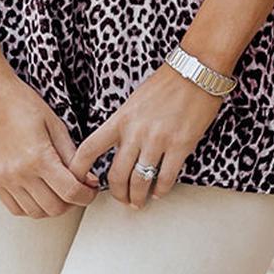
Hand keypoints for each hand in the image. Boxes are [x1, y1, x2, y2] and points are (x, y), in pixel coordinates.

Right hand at [0, 70, 103, 217]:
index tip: (90, 190)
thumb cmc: (22, 104)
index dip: (87, 195)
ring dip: (52, 206)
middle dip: (72, 202)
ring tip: (58, 190)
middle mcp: (19, 173)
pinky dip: (31, 207)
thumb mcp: (56, 125)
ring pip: (35, 213)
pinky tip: (38, 192)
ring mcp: (4, 179)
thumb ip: (73, 156)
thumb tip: (88, 180)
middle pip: (54, 208)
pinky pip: (15, 208)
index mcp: (39, 157)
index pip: (70, 192)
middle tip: (77, 189)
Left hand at [70, 62, 228, 207]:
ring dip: (138, 197)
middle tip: (122, 199)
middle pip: (115, 175)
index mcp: (120, 120)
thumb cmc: (166, 84)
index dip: (79, 170)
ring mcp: (157, 140)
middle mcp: (135, 132)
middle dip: (117, 193)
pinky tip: (159, 192)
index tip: (78, 182)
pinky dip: (161, 190)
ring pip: (140, 181)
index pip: (89, 149)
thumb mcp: (133, 102)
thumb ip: (123, 125)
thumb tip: (117, 148)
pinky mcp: (180, 145)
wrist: (196, 71)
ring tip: (139, 201)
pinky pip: (166, 177)